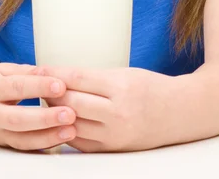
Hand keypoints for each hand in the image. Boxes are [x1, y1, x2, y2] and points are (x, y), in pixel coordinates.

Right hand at [0, 62, 77, 150]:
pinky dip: (43, 144)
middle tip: (70, 113)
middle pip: (18, 119)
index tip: (61, 85)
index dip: (38, 86)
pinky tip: (61, 138)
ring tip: (71, 129)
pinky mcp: (2, 144)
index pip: (16, 87)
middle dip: (45, 117)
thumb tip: (51, 72)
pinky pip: (23, 147)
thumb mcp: (1, 70)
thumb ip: (25, 72)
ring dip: (48, 136)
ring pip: (21, 139)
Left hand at [39, 65, 175, 152]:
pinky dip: (66, 130)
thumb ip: (94, 78)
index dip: (54, 74)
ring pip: (72, 123)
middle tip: (38, 85)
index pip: (77, 78)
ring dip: (55, 113)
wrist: (180, 112)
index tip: (38, 69)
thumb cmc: (151, 87)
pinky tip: (60, 120)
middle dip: (50, 93)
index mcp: (120, 87)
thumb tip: (61, 77)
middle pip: (70, 102)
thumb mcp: (124, 74)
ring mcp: (115, 134)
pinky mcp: (114, 149)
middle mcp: (117, 112)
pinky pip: (80, 142)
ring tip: (46, 101)